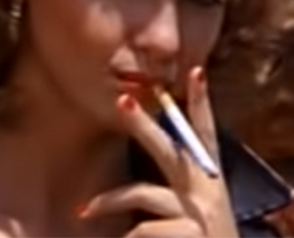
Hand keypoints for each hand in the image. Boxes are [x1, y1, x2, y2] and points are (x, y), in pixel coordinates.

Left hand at [78, 67, 238, 237]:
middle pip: (169, 150)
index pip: (206, 136)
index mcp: (210, 183)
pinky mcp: (190, 232)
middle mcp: (207, 192)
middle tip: (121, 101)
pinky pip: (140, 231)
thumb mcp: (199, 217)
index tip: (196, 71)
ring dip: (107, 201)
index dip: (201, 104)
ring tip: (82, 212)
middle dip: (143, 125)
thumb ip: (176, 197)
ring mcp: (198, 212)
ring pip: (142, 194)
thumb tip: (140, 183)